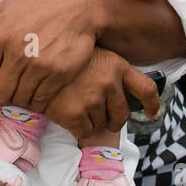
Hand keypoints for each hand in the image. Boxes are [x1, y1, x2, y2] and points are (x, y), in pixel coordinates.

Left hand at [0, 0, 97, 108]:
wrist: (77, 10)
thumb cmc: (39, 9)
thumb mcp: (7, 9)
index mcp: (1, 38)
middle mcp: (18, 53)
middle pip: (0, 93)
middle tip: (5, 94)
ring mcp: (39, 65)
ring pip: (20, 98)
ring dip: (19, 99)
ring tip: (22, 92)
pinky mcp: (57, 74)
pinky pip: (40, 99)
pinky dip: (36, 100)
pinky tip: (37, 91)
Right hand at [44, 46, 160, 138]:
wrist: (33, 63)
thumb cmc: (64, 58)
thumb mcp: (92, 53)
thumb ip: (109, 68)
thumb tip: (123, 92)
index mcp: (116, 65)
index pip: (146, 88)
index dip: (152, 104)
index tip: (152, 113)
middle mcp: (108, 81)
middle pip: (123, 115)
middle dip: (113, 119)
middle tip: (97, 112)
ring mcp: (92, 98)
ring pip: (102, 124)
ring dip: (92, 120)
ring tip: (76, 104)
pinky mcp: (76, 114)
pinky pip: (86, 131)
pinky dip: (78, 127)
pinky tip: (68, 112)